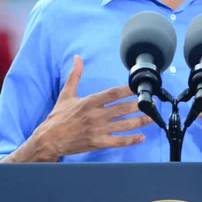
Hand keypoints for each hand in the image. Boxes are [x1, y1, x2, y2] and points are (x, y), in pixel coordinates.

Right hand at [33, 55, 151, 160]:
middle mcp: (96, 115)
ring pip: (124, 125)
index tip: (139, 87)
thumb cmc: (57, 117)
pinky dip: (131, 139)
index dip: (128, 90)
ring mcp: (98, 130)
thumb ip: (74, 76)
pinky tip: (141, 137)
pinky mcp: (98, 143)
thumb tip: (77, 58)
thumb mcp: (65, 94)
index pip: (113, 93)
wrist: (48, 139)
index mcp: (89, 102)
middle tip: (151, 102)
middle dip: (139, 105)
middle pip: (122, 108)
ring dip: (140, 121)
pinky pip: (118, 141)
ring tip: (152, 117)